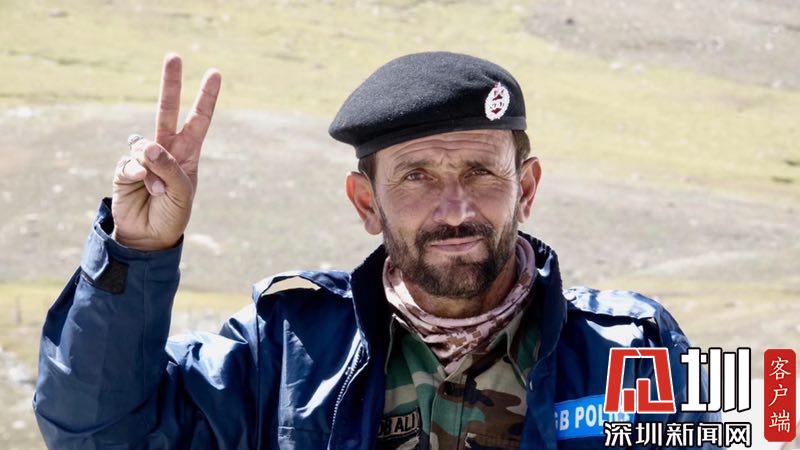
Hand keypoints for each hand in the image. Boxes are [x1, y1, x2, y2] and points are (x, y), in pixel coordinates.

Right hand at [111, 54, 220, 250]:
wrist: (149, 237)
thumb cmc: (173, 214)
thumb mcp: (182, 193)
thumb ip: (169, 168)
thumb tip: (147, 146)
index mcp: (188, 153)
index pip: (199, 120)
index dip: (206, 98)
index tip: (215, 73)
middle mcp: (166, 149)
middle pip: (167, 111)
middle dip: (170, 84)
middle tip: (173, 56)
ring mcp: (144, 157)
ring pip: (146, 143)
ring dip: (154, 167)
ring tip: (158, 190)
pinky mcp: (124, 168)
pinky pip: (130, 163)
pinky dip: (137, 176)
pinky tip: (141, 188)